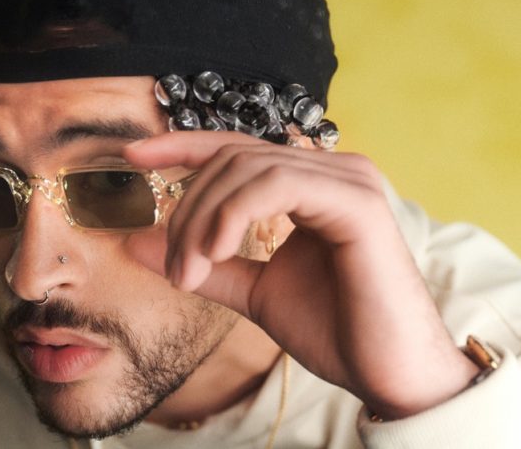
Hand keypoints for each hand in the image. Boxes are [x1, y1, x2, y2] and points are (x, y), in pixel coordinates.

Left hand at [123, 131, 478, 419]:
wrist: (385, 375)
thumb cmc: (331, 330)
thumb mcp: (252, 291)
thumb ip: (204, 263)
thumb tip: (137, 243)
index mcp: (312, 185)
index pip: (237, 147)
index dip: (182, 145)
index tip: (135, 156)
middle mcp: (332, 171)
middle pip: (232, 158)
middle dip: (188, 210)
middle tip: (177, 269)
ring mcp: (348, 180)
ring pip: (246, 167)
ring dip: (203, 219)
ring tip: (192, 271)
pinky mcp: (356, 202)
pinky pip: (276, 184)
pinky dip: (232, 214)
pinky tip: (217, 251)